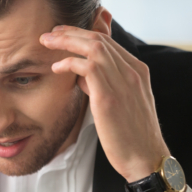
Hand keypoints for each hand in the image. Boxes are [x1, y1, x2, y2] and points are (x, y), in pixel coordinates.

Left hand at [40, 25, 168, 182]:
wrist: (144, 158)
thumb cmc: (129, 135)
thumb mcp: (120, 103)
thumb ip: (103, 84)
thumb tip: (81, 76)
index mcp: (137, 71)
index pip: (108, 42)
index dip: (83, 34)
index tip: (63, 34)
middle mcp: (133, 71)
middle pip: (99, 39)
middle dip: (71, 32)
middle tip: (49, 33)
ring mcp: (123, 82)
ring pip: (93, 47)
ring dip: (66, 41)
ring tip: (47, 42)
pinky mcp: (110, 97)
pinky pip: (88, 67)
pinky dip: (69, 63)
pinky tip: (56, 67)